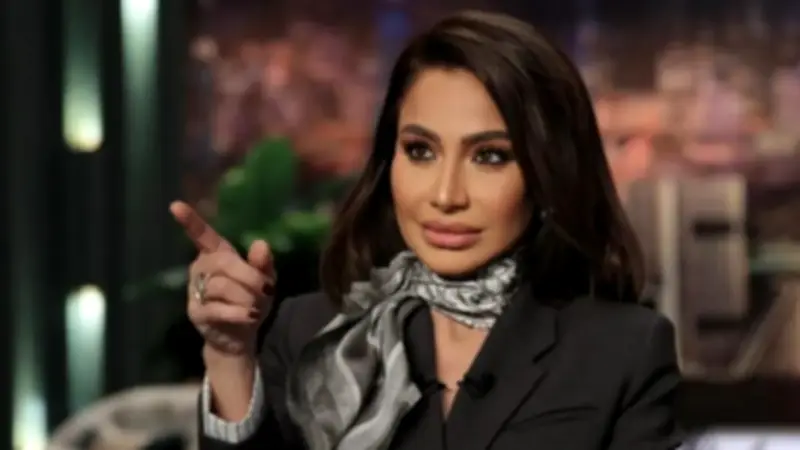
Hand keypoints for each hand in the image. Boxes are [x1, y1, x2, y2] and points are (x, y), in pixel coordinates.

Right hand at [170, 201, 274, 355]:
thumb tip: (261, 244)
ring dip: (246, 298)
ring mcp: (195, 291)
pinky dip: (238, 313)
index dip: (191, 221)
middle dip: (249, 277)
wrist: (241, 335)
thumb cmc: (251, 300)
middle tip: (266, 291)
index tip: (175, 206)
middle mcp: (201, 269)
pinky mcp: (197, 313)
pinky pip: (217, 308)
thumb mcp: (264, 280)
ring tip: (256, 308)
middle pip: (223, 263)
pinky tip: (249, 317)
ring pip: (222, 287)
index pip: (203, 235)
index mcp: (216, 255)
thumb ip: (263, 263)